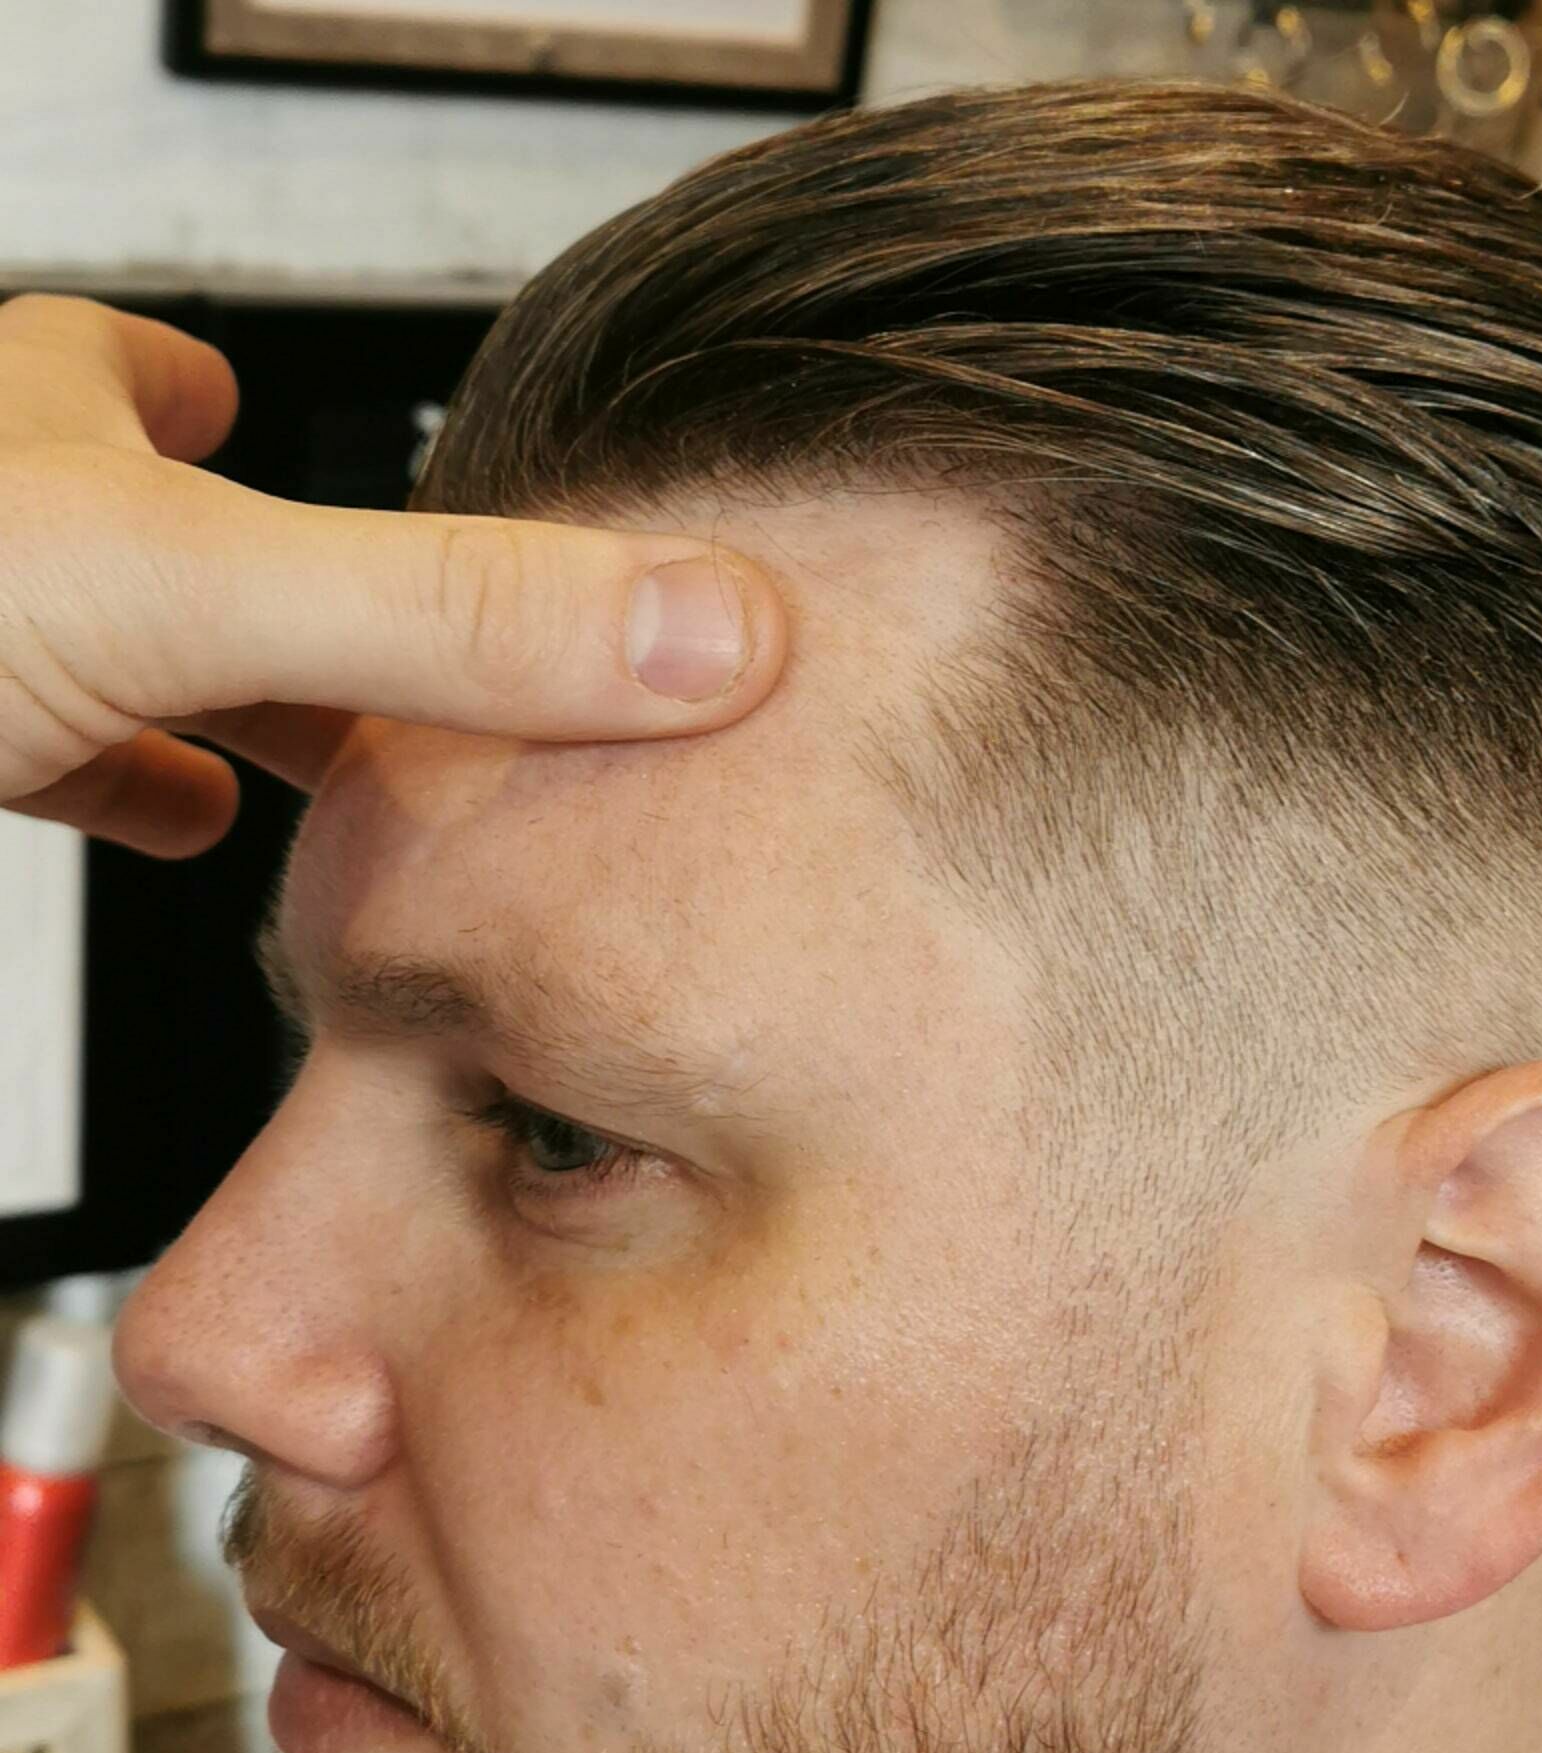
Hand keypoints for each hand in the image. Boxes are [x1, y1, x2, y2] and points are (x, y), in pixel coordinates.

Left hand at [0, 294, 788, 857]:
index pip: (162, 374)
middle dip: (313, 595)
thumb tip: (709, 636)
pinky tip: (186, 827)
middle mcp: (16, 533)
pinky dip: (143, 795)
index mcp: (61, 428)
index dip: (252, 397)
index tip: (364, 447)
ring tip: (357, 757)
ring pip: (130, 663)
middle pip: (181, 542)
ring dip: (243, 705)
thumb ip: (448, 616)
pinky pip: (64, 772)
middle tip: (442, 661)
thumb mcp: (182, 583)